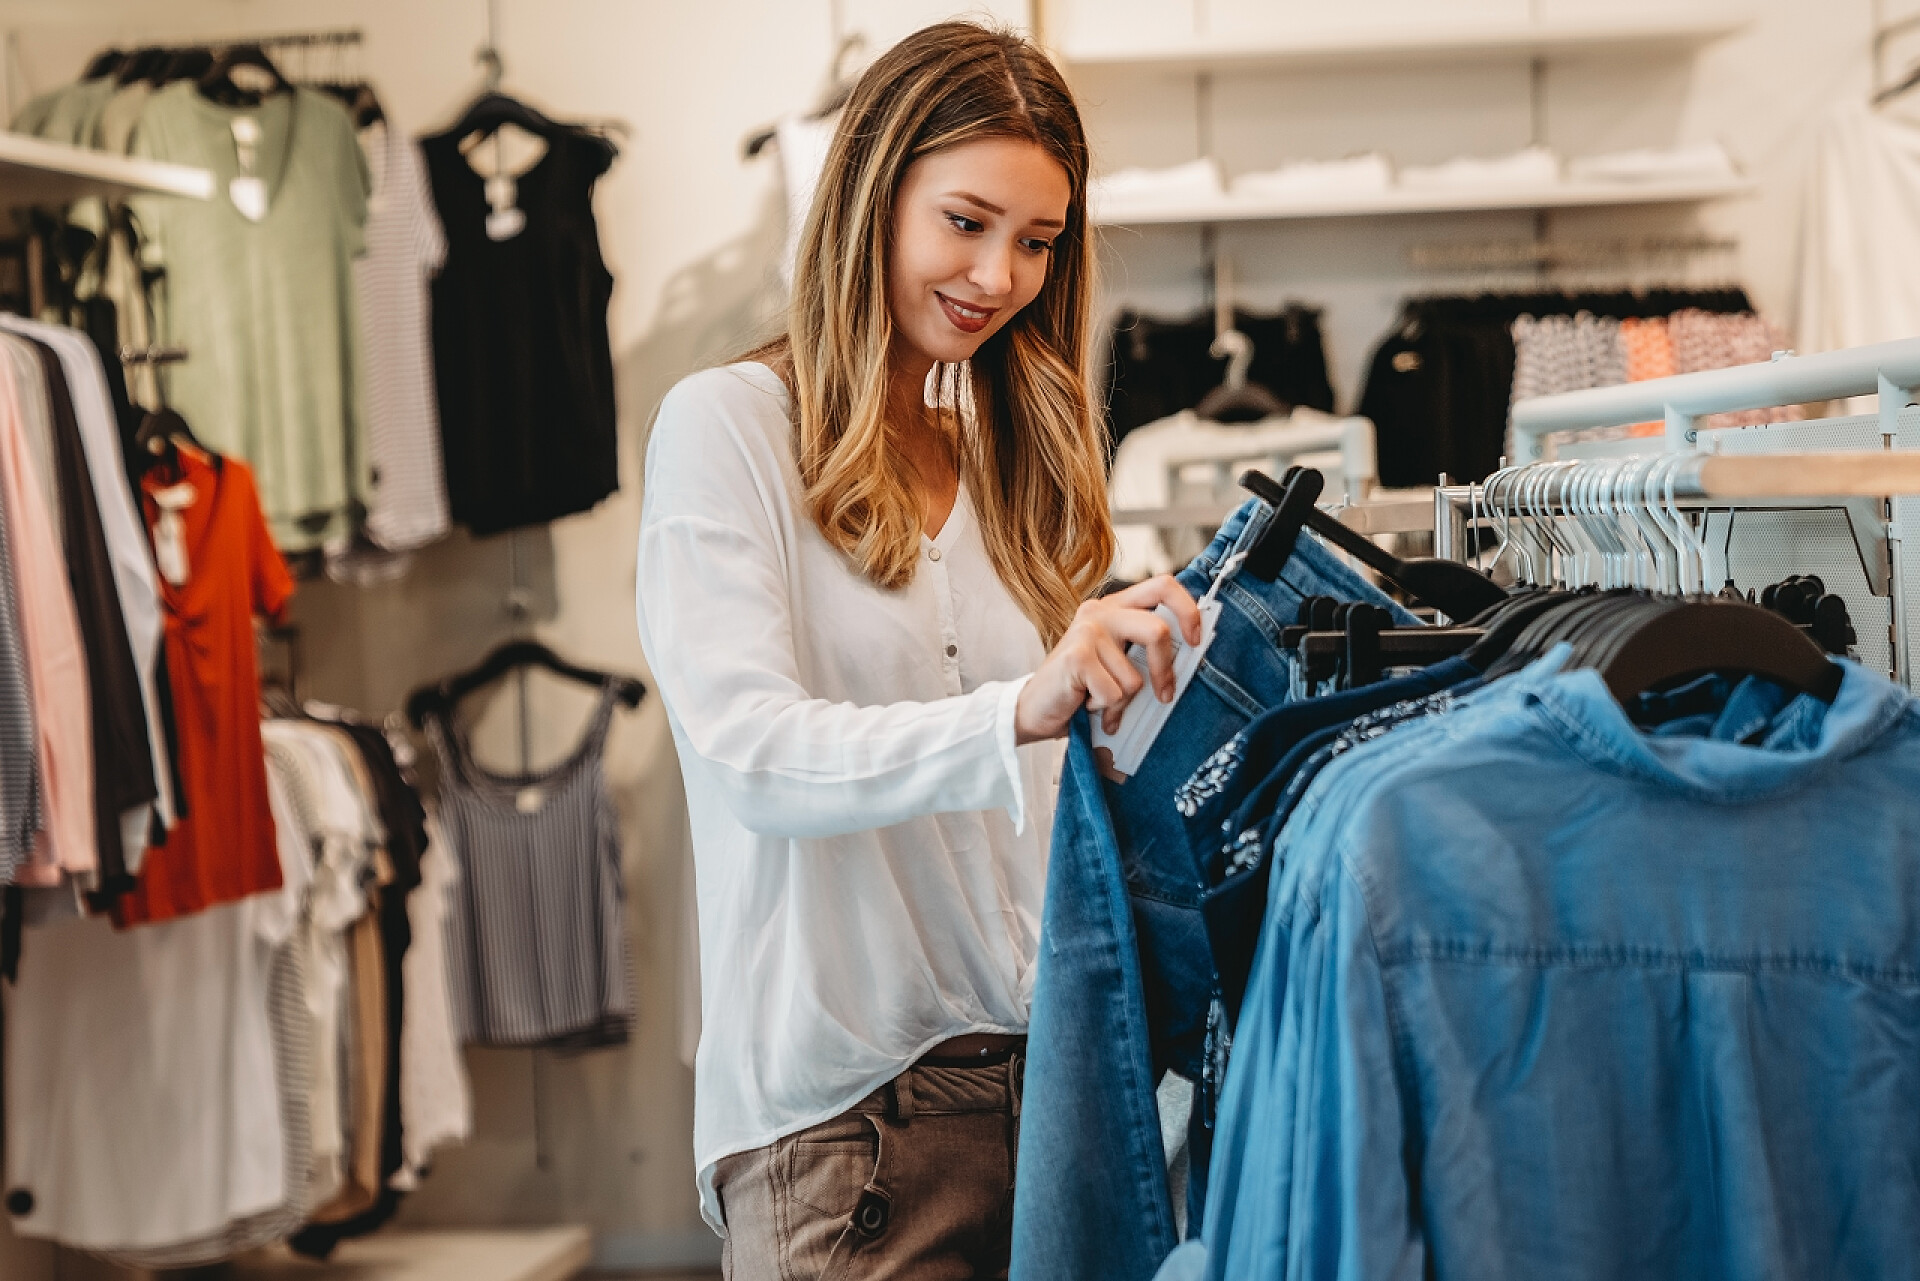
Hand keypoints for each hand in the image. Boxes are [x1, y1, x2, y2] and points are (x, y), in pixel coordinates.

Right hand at [1014, 576, 1203, 743]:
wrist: (1034, 709)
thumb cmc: (1082, 687)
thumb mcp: (1118, 661)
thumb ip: (1146, 650)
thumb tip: (1193, 650)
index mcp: (1116, 607)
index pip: (1163, 585)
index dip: (1188, 610)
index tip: (1196, 642)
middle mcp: (1100, 611)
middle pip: (1157, 630)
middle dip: (1165, 670)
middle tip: (1164, 695)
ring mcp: (1087, 631)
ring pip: (1135, 677)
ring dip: (1122, 701)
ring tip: (1099, 699)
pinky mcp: (1077, 656)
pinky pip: (1114, 693)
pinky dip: (1104, 709)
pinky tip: (1085, 703)